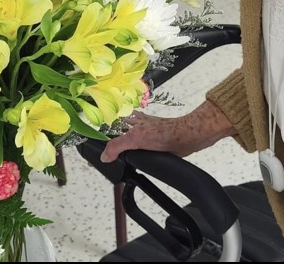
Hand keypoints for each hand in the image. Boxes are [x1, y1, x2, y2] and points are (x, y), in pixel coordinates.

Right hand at [101, 100, 234, 162]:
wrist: (189, 138)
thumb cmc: (167, 132)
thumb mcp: (136, 138)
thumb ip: (117, 146)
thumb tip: (104, 156)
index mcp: (131, 121)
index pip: (110, 127)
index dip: (101, 138)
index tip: (94, 151)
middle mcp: (138, 127)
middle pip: (119, 135)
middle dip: (112, 146)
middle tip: (104, 158)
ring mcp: (147, 136)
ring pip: (130, 143)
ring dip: (125, 152)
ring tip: (117, 161)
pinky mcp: (156, 145)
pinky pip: (142, 151)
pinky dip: (138, 157)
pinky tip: (137, 162)